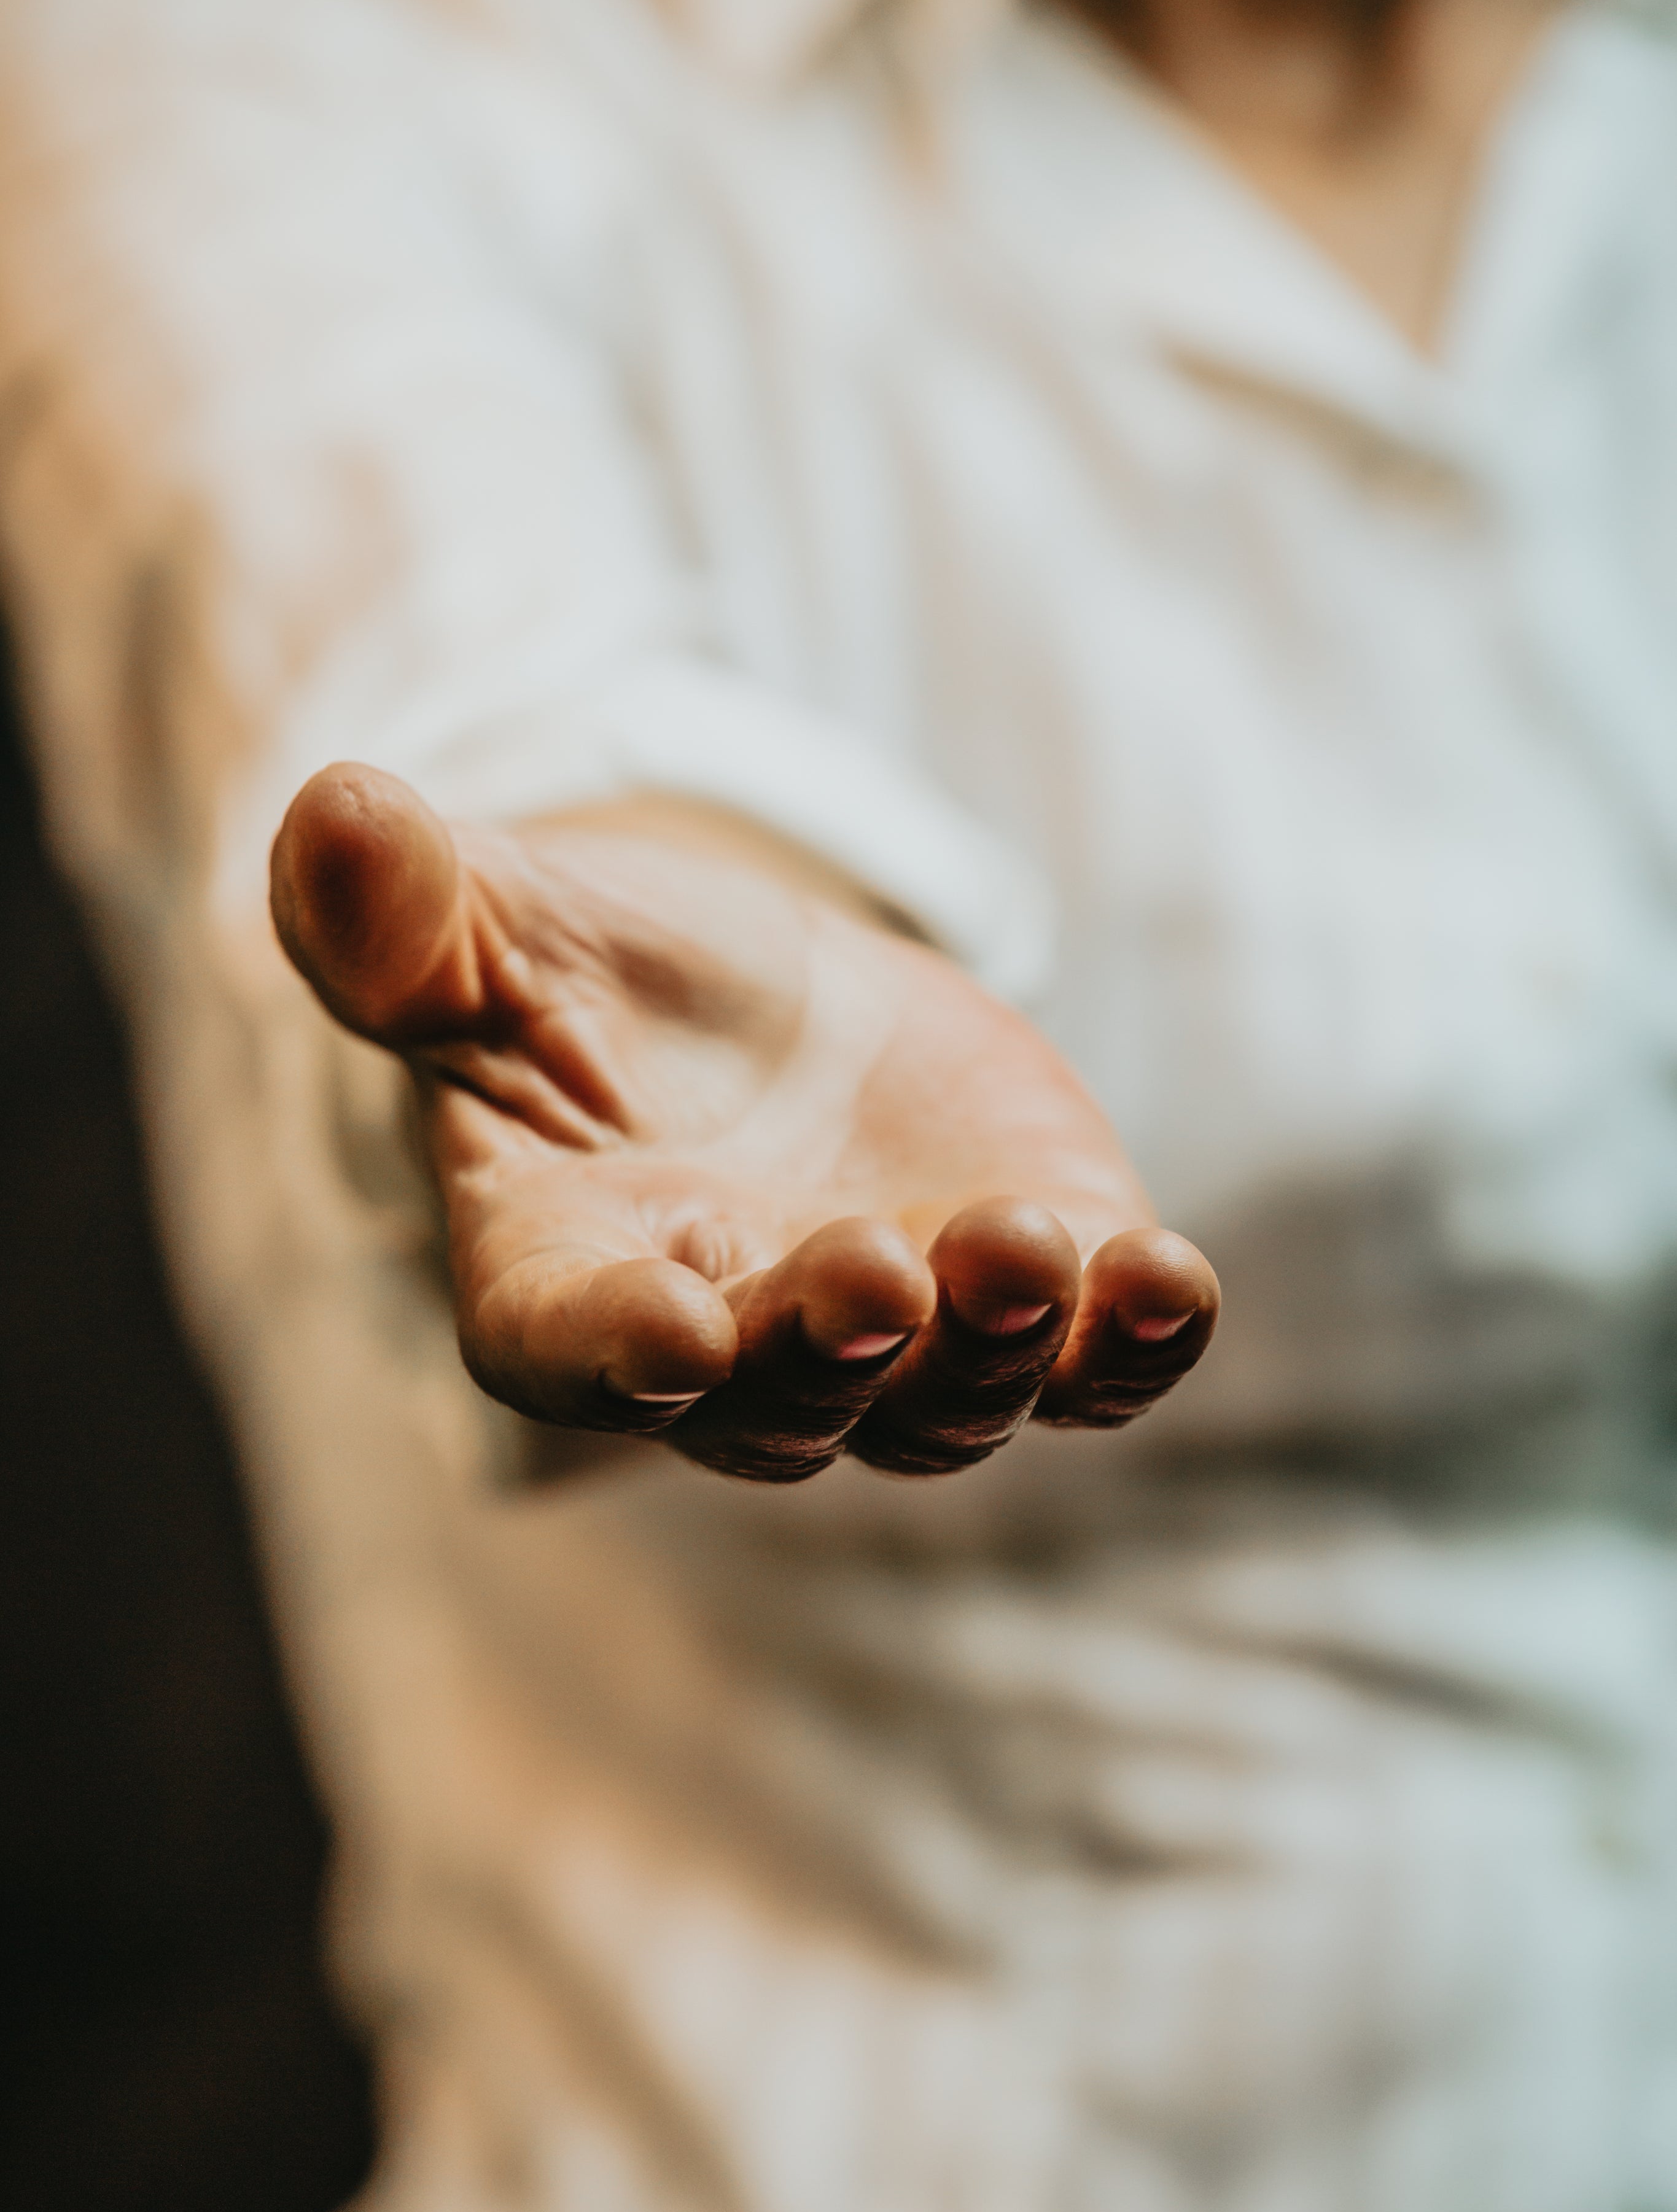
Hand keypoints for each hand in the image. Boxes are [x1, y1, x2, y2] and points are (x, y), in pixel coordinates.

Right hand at [270, 765, 1217, 1481]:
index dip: (619, 1351)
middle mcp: (736, 1350)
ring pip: (944, 1397)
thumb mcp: (487, 933)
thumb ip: (404, 920)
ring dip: (998, 1342)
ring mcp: (898, 1339)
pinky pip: (1087, 1358)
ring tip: (1035, 1249)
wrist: (754, 1015)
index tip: (670, 1330)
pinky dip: (1131, 1342)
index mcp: (569, 1278)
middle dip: (833, 1345)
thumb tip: (328, 814)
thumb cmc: (589, 987)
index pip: (574, 1348)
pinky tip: (1174, 1284)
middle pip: (782, 1396)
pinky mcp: (1032, 1294)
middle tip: (878, 1275)